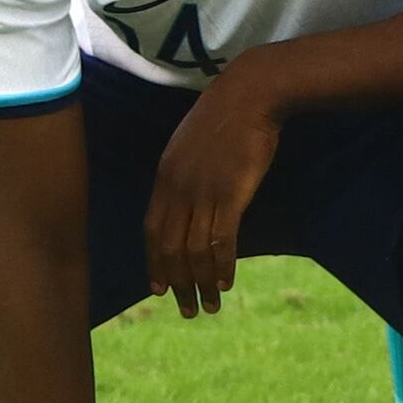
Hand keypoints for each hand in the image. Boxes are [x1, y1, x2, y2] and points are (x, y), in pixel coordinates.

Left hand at [142, 64, 288, 315]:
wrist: (251, 94)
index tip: (158, 288)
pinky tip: (226, 282)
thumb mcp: (193, 142)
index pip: (152, 232)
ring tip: (208, 305)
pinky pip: (220, 241)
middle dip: (176, 283)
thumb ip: (186, 170)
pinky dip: (221, 266)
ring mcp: (203, 193)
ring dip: (200, 283)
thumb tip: (190, 192)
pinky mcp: (230, 195)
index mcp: (165, 177)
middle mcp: (178, 190)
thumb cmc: (228, 112)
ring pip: (194, 251)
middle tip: (186, 309)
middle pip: (170, 248)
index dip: (154, 263)